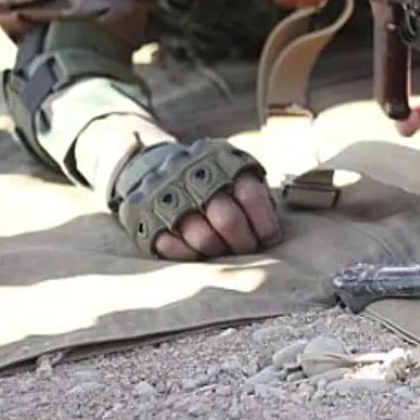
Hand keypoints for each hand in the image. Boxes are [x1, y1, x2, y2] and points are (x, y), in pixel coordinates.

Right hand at [153, 169, 283, 260]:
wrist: (158, 166)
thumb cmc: (213, 179)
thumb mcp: (237, 173)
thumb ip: (256, 196)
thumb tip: (273, 233)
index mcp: (222, 165)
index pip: (250, 195)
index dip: (264, 222)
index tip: (270, 239)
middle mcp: (194, 179)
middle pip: (227, 220)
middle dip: (243, 242)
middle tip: (247, 248)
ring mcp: (168, 198)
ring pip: (202, 238)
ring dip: (218, 251)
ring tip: (223, 250)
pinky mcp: (146, 218)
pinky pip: (173, 247)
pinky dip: (190, 254)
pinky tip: (199, 251)